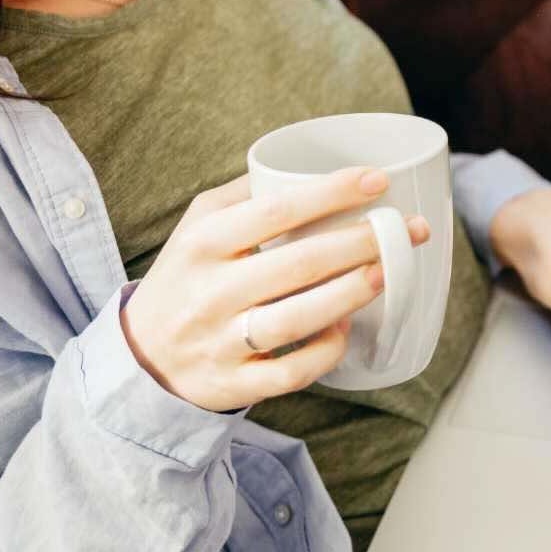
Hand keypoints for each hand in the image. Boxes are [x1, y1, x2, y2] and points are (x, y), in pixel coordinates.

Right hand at [120, 167, 429, 411]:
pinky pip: (292, 372)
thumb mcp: (198, 226)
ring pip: (297, 319)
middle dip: (360, 243)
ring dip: (350, 294)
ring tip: (387, 273)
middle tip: (408, 229)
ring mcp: (222, 342)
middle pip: (298, 264)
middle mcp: (211, 292)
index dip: (330, 194)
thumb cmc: (188, 276)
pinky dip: (326, 350)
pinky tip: (345, 327)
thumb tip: (306, 166)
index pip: (275, 211)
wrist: (141, 356)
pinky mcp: (234, 384)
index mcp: (204, 243)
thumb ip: (245, 194)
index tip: (376, 180)